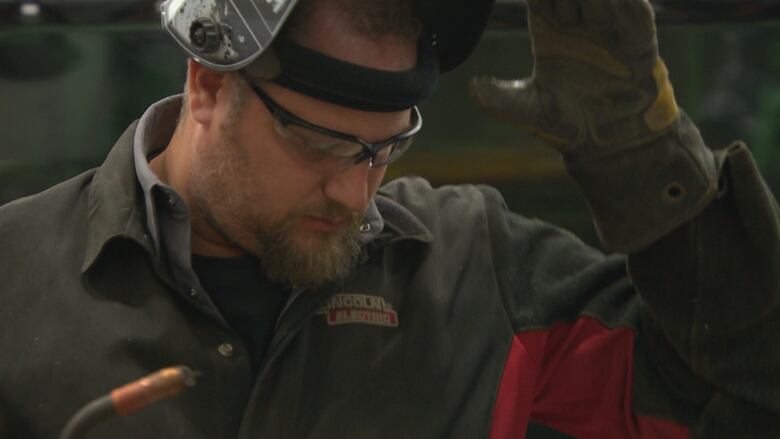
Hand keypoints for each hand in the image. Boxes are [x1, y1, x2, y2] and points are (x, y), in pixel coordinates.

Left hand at [471, 0, 678, 154]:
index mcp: (550, 36)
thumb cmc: (567, 126)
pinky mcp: (639, 46)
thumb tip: (473, 88)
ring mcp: (609, 34)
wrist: (609, 148)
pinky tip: (622, 1)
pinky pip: (637, 19)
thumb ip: (500, 100)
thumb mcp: (529, 112)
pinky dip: (630, 7)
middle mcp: (579, 29)